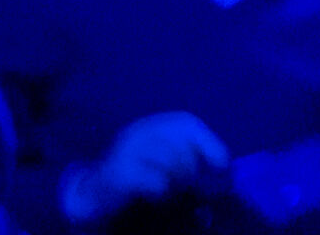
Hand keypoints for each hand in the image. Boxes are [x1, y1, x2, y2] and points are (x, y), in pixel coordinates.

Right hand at [67, 113, 233, 224]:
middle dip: (192, 169)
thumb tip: (227, 171)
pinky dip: (163, 192)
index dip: (209, 143)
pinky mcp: (119, 174)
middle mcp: (139, 132)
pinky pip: (156, 181)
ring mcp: (126, 151)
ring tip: (170, 191)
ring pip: (171, 162)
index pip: (186, 123)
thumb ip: (191, 160)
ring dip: (178, 182)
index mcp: (152, 125)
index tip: (222, 165)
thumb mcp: (165, 162)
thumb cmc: (137, 177)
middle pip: (182, 146)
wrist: (93, 196)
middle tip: (186, 186)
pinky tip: (156, 196)